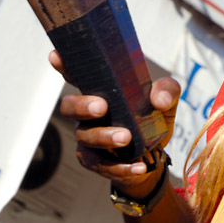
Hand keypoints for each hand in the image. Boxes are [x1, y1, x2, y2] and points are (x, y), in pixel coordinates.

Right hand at [51, 50, 180, 194]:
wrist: (155, 154)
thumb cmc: (153, 117)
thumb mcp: (166, 100)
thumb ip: (167, 91)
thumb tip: (159, 99)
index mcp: (102, 91)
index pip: (78, 75)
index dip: (64, 66)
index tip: (56, 56)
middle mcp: (88, 113)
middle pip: (69, 106)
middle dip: (81, 106)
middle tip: (101, 107)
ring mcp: (89, 137)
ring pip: (84, 136)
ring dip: (104, 136)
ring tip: (126, 137)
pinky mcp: (96, 161)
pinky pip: (100, 165)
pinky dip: (119, 166)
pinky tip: (138, 166)